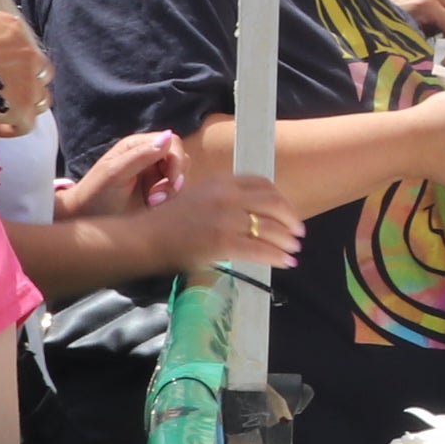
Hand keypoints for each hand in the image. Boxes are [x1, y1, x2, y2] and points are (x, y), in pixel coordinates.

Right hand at [0, 9, 49, 136]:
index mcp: (13, 29)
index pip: (24, 43)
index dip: (13, 60)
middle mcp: (29, 53)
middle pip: (41, 70)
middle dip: (27, 81)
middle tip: (5, 91)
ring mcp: (30, 82)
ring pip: (41, 98)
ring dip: (23, 104)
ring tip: (1, 110)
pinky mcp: (24, 109)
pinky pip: (26, 124)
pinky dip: (11, 128)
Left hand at [58, 129, 183, 218]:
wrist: (86, 220)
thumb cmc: (95, 193)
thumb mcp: (115, 173)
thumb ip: (140, 155)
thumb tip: (168, 136)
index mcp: (138, 146)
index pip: (173, 143)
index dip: (177, 161)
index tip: (171, 181)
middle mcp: (149, 157)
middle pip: (181, 159)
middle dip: (175, 179)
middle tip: (156, 199)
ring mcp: (154, 176)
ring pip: (181, 177)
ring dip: (172, 192)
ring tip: (152, 204)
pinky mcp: (158, 194)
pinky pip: (176, 193)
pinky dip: (170, 201)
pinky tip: (153, 208)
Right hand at [141, 169, 304, 277]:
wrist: (146, 238)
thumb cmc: (168, 221)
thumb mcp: (198, 196)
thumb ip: (223, 199)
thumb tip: (250, 213)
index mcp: (222, 181)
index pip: (262, 184)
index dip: (280, 199)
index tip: (287, 211)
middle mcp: (227, 196)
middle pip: (273, 203)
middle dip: (291, 218)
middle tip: (299, 232)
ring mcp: (226, 219)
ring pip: (270, 228)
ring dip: (287, 240)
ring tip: (294, 249)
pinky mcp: (224, 242)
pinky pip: (260, 249)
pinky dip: (278, 256)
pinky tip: (286, 262)